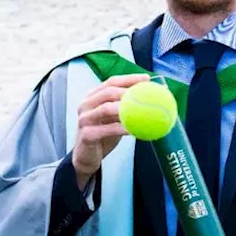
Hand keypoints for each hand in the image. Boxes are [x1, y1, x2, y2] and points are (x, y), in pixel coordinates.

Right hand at [71, 73, 151, 188]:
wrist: (87, 156)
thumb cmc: (103, 134)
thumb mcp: (114, 118)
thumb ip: (126, 107)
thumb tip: (151, 98)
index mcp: (92, 96)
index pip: (111, 82)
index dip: (129, 79)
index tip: (146, 79)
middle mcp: (85, 105)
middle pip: (108, 92)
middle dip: (127, 90)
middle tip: (144, 93)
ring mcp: (84, 119)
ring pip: (106, 109)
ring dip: (125, 107)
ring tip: (141, 108)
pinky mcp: (86, 135)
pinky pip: (107, 130)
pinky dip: (121, 128)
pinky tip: (134, 129)